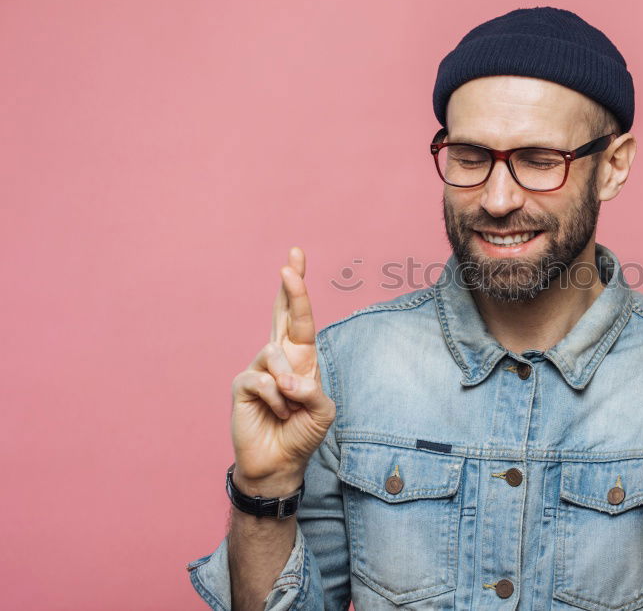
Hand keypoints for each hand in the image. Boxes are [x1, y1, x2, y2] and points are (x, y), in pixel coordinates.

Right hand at [230, 247, 335, 493]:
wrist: (279, 463)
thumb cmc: (301, 433)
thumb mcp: (322, 412)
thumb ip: (313, 392)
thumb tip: (289, 378)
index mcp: (301, 357)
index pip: (300, 317)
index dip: (297, 289)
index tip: (296, 257)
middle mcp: (279, 356)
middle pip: (281, 313)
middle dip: (290, 286)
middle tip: (291, 259)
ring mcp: (258, 368)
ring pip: (275, 353)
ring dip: (289, 383)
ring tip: (290, 405)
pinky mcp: (242, 384)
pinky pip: (264, 380)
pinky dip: (276, 400)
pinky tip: (276, 413)